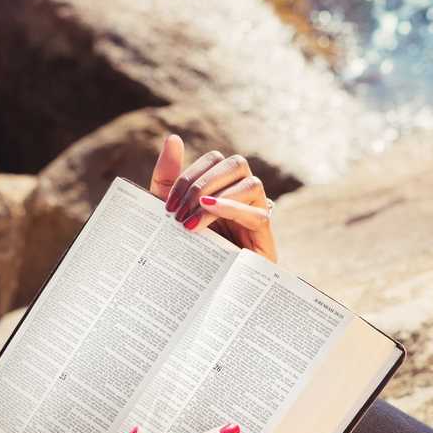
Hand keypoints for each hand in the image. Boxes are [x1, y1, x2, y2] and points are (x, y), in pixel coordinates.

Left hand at [148, 134, 277, 262]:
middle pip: (236, 164)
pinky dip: (231, 209)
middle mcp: (244, 196)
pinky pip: (258, 214)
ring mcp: (257, 215)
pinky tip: (207, 214)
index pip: (215, 160)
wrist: (201, 295)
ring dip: (217, 196)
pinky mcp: (265, 239)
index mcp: (223, 188)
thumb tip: (172, 138)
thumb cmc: (187, 251)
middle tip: (178, 210)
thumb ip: (168, 178)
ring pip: (252, 184)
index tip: (168, 204)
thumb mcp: (169, 213)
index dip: (191, 174)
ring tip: (190, 219)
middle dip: (203, 182)